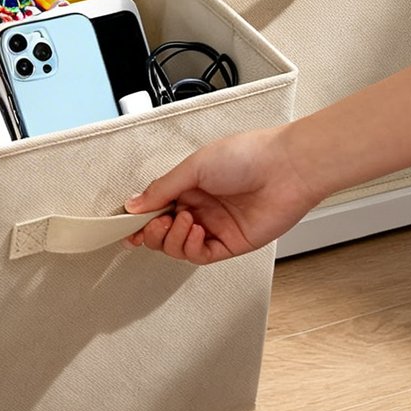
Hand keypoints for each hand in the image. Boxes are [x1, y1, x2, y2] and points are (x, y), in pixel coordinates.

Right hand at [123, 127, 323, 264]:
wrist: (286, 169)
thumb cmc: (246, 155)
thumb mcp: (194, 166)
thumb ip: (162, 188)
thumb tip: (134, 205)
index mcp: (188, 186)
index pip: (154, 207)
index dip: (138, 218)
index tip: (124, 224)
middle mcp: (199, 207)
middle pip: (162, 231)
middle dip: (151, 230)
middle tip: (152, 222)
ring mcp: (214, 227)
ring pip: (177, 247)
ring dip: (171, 237)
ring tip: (182, 220)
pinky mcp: (230, 244)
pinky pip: (200, 255)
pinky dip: (189, 247)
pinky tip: (194, 230)